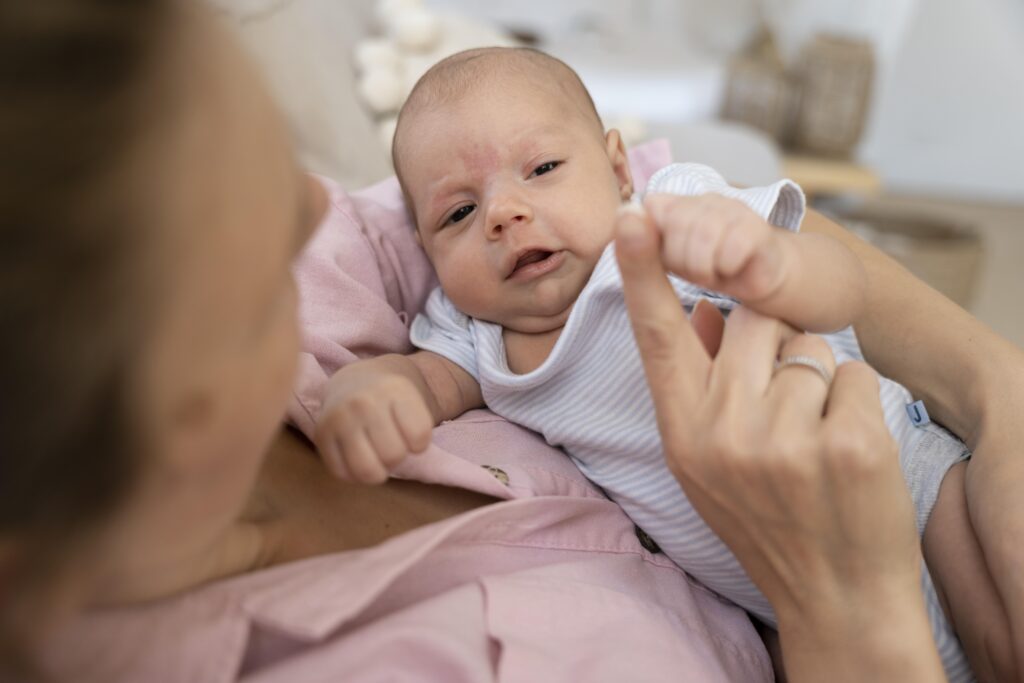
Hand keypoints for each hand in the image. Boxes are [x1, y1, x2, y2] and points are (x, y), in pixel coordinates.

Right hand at [315, 368, 432, 483]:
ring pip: (367, 470)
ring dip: (376, 471)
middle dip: (396, 457)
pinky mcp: (321, 433)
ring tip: (376, 456)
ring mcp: (340, 417)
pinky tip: (357, 458)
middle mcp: (364, 401)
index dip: (419, 445)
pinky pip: (342, 474)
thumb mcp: (413, 401)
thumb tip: (410, 456)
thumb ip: (420, 428)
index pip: (419, 437)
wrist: (354, 381)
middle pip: (393, 456)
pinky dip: (354, 475)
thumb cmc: (390, 400)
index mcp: (394, 389)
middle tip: (391, 444)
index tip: (410, 434)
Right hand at [614, 207, 943, 680]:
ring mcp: (785, 441)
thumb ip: (703, 384)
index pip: (658, 336)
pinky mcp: (848, 446)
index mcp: (683, 432)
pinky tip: (846, 451)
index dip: (644, 273)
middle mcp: (724, 433)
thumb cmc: (769, 521)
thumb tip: (706, 309)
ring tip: (814, 438)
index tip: (633, 219)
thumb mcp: (709, 463)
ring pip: (810, 347)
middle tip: (785, 403)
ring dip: (820, 380)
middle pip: (755, 320)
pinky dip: (858, 403)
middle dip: (777, 341)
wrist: (833, 595)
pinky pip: (858, 375)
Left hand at [643, 193, 790, 303]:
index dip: (655, 242)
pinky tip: (731, 269)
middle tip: (694, 272)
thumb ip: (639, 244)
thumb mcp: (665, 261)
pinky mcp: (757, 228)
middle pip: (677, 221)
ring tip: (712, 272)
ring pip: (704, 232)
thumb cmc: (707, 267)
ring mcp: (730, 208)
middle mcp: (699, 200)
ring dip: (704, 266)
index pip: (650, 209)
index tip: (668, 261)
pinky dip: (727, 266)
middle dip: (681, 260)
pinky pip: (734, 245)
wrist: (758, 276)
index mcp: (672, 207)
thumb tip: (625, 214)